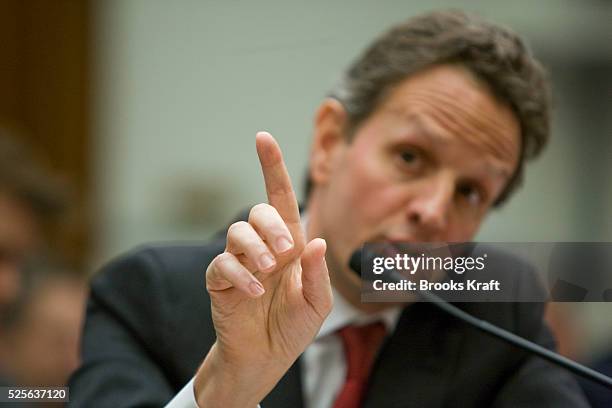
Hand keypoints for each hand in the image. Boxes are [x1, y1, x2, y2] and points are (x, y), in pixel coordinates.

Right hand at [194, 131, 332, 407]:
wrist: (266, 357)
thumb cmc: (293, 326)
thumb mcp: (317, 303)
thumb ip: (317, 273)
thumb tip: (316, 240)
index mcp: (289, 244)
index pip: (279, 197)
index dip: (271, 167)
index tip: (263, 137)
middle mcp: (262, 247)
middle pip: (258, 212)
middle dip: (271, 226)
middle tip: (284, 253)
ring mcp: (238, 262)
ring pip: (236, 232)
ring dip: (254, 248)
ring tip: (268, 272)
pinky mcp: (219, 281)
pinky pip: (222, 264)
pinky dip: (240, 276)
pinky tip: (254, 292)